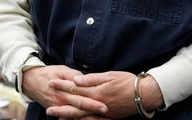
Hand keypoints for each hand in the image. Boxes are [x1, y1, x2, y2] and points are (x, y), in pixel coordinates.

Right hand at [23, 65, 107, 117]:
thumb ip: (73, 75)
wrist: (31, 81)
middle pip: (80, 109)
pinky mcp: (57, 111)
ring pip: (75, 115)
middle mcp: (61, 102)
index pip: (81, 99)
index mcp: (64, 91)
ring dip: (88, 118)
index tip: (105, 106)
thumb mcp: (61, 70)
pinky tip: (90, 119)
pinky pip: (69, 117)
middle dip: (93, 112)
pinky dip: (80, 119)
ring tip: (102, 119)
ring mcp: (59, 108)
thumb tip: (83, 79)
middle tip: (106, 113)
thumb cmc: (49, 73)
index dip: (93, 103)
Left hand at [46, 71, 161, 118]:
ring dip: (67, 115)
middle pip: (75, 105)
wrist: (144, 95)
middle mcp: (97, 104)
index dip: (62, 85)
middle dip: (60, 104)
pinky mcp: (107, 117)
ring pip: (81, 116)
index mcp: (97, 92)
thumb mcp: (110, 75)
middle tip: (47, 107)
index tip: (51, 82)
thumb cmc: (128, 82)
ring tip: (56, 116)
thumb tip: (76, 79)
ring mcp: (101, 113)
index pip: (75, 88)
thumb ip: (92, 79)